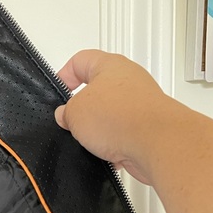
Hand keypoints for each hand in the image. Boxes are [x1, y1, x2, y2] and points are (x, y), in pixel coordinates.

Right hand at [55, 49, 171, 185]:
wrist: (155, 143)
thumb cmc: (121, 118)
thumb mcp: (75, 113)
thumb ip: (65, 112)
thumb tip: (65, 115)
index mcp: (109, 65)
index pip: (80, 61)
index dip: (64, 75)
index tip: (57, 92)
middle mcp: (127, 80)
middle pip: (96, 90)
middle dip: (81, 109)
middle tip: (71, 120)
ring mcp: (139, 103)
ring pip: (109, 114)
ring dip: (97, 129)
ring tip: (89, 139)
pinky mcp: (146, 125)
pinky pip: (121, 133)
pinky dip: (112, 144)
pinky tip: (106, 152)